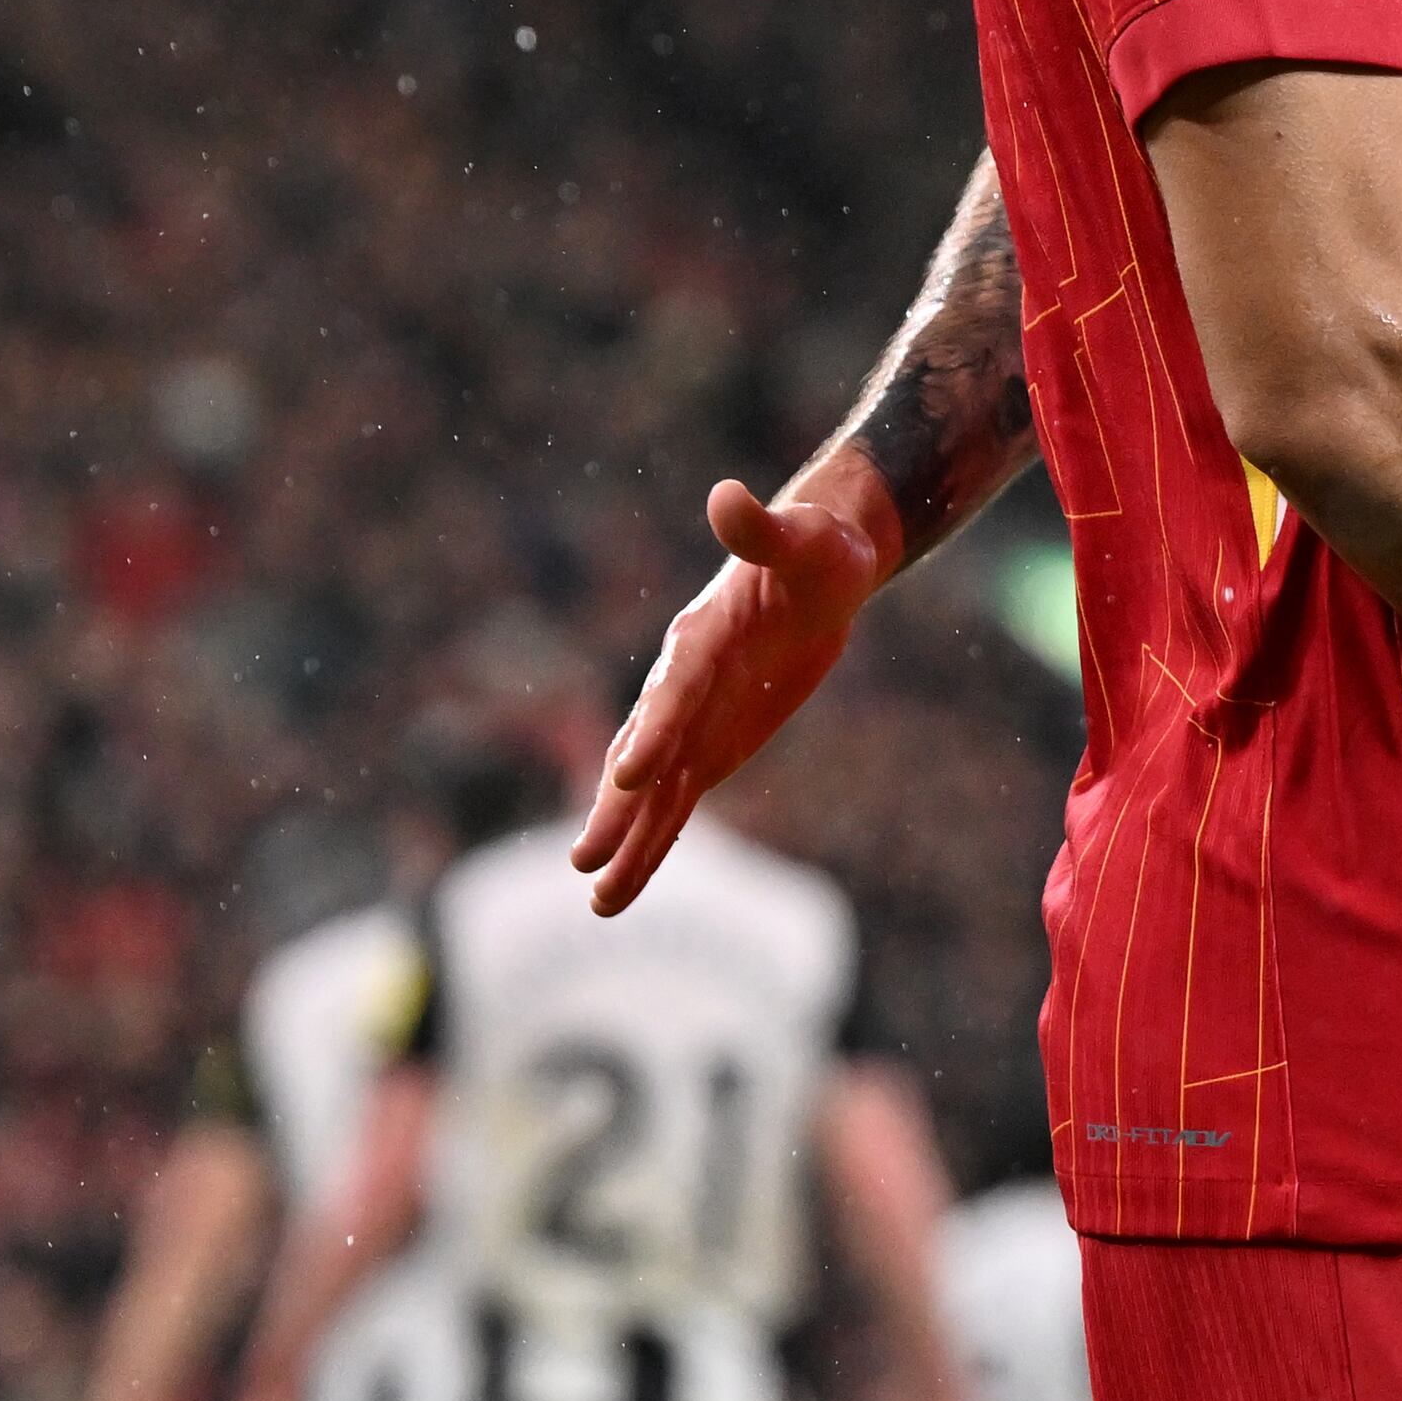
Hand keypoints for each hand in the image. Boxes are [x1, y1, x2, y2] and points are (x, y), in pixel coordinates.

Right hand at [575, 455, 901, 912]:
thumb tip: (726, 496)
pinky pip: (674, 808)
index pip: (674, 692)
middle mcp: (682, 688)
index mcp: (701, 640)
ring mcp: (691, 725)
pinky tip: (619, 893)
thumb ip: (761, 529)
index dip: (654, 731)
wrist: (817, 571)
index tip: (632, 774)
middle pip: (643, 755)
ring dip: (627, 846)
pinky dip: (650, 848)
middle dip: (617, 808)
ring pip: (652, 797)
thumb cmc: (817, 550)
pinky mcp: (707, 751)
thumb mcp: (805, 541)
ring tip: (597, 904)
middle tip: (583, 860)